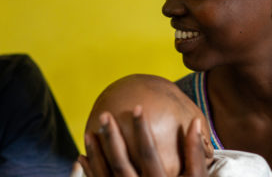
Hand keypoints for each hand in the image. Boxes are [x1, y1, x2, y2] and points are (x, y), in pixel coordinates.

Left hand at [79, 106, 208, 176]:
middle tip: (104, 116)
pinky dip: (89, 172)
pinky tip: (82, 156)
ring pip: (105, 174)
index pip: (147, 151)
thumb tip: (196, 123)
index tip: (137, 107)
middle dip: (111, 137)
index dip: (142, 128)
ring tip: (89, 132)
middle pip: (121, 161)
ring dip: (95, 153)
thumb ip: (195, 154)